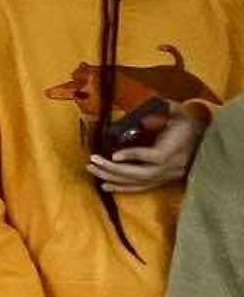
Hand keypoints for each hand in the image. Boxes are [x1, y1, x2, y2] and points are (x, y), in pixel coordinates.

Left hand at [88, 105, 205, 192]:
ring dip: (113, 178)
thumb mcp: (176, 112)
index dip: (135, 156)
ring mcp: (166, 176)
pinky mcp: (162, 181)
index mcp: (175, 149)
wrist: (203, 143)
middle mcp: (170, 167)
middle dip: (114, 169)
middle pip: (141, 173)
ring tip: (93, 170)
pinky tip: (106, 186)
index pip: (154, 156)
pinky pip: (140, 188)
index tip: (115, 155)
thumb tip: (145, 109)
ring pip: (138, 182)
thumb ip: (163, 108)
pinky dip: (122, 188)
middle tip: (93, 161)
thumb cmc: (185, 124)